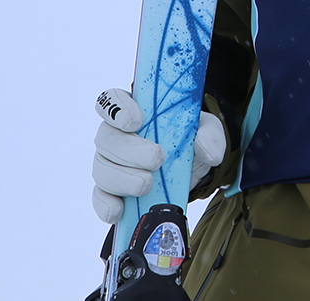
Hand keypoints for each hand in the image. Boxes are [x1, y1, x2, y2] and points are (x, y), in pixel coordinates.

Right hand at [90, 88, 225, 222]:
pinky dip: (107, 205)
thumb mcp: (206, 130)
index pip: (111, 100)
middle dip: (130, 151)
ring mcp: (108, 164)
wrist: (188, 172)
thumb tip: (206, 150)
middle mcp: (115, 136)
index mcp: (134, 111)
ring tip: (147, 186)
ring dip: (123, 179)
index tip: (136, 121)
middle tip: (157, 159)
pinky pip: (99, 198)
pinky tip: (120, 209)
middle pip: (106, 138)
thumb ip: (209, 134)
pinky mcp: (108, 192)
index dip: (117, 109)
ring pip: (102, 169)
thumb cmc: (189, 141)